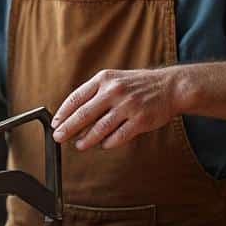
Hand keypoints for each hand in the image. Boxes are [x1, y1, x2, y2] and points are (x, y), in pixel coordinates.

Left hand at [50, 69, 182, 150]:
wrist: (170, 87)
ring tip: (79, 145)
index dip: (63, 113)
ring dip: (87, 139)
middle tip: (59, 137)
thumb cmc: (137, 86)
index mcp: (104, 79)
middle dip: (68, 128)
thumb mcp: (114, 80)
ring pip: (100, 128)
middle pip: (84, 114)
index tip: (55, 123)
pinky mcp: (139, 120)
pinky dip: (108, 143)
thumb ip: (95, 94)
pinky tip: (102, 145)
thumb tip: (72, 116)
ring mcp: (128, 106)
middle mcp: (114, 91)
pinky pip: (118, 136)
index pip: (77, 97)